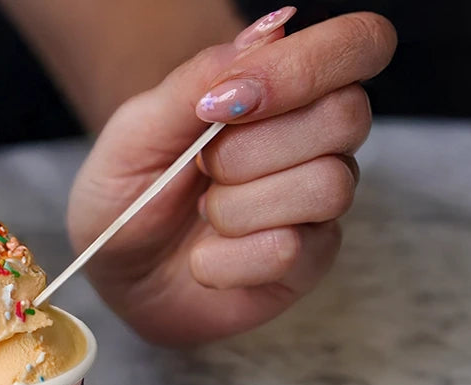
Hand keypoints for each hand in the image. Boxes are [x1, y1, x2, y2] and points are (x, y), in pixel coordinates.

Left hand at [67, 9, 396, 345]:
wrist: (111, 269)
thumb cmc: (127, 190)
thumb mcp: (139, 128)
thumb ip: (199, 78)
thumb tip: (271, 29)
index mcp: (287, 89)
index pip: (359, 45)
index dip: (306, 67)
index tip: (230, 100)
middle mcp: (318, 141)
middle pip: (347, 116)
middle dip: (251, 147)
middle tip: (202, 167)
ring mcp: (319, 204)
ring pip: (326, 187)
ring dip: (236, 207)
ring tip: (203, 214)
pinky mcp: (310, 262)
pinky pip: (291, 251)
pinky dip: (226, 260)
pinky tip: (204, 260)